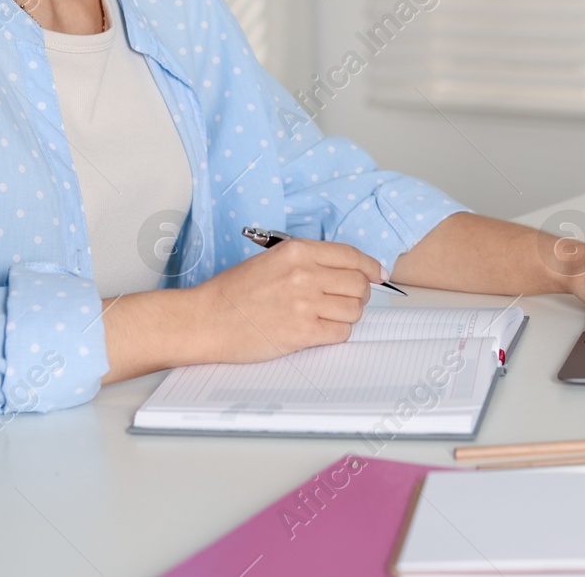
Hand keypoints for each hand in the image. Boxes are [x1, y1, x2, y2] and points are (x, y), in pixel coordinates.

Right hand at [188, 237, 384, 362]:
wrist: (207, 319)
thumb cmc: (233, 292)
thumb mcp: (272, 260)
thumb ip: (308, 261)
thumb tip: (347, 270)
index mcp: (297, 251)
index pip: (351, 256)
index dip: (370, 267)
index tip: (378, 275)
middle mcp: (305, 274)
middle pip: (359, 284)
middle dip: (359, 293)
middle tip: (347, 300)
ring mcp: (305, 304)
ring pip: (354, 310)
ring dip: (347, 315)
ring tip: (327, 316)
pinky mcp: (302, 333)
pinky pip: (340, 333)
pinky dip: (336, 333)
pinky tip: (319, 330)